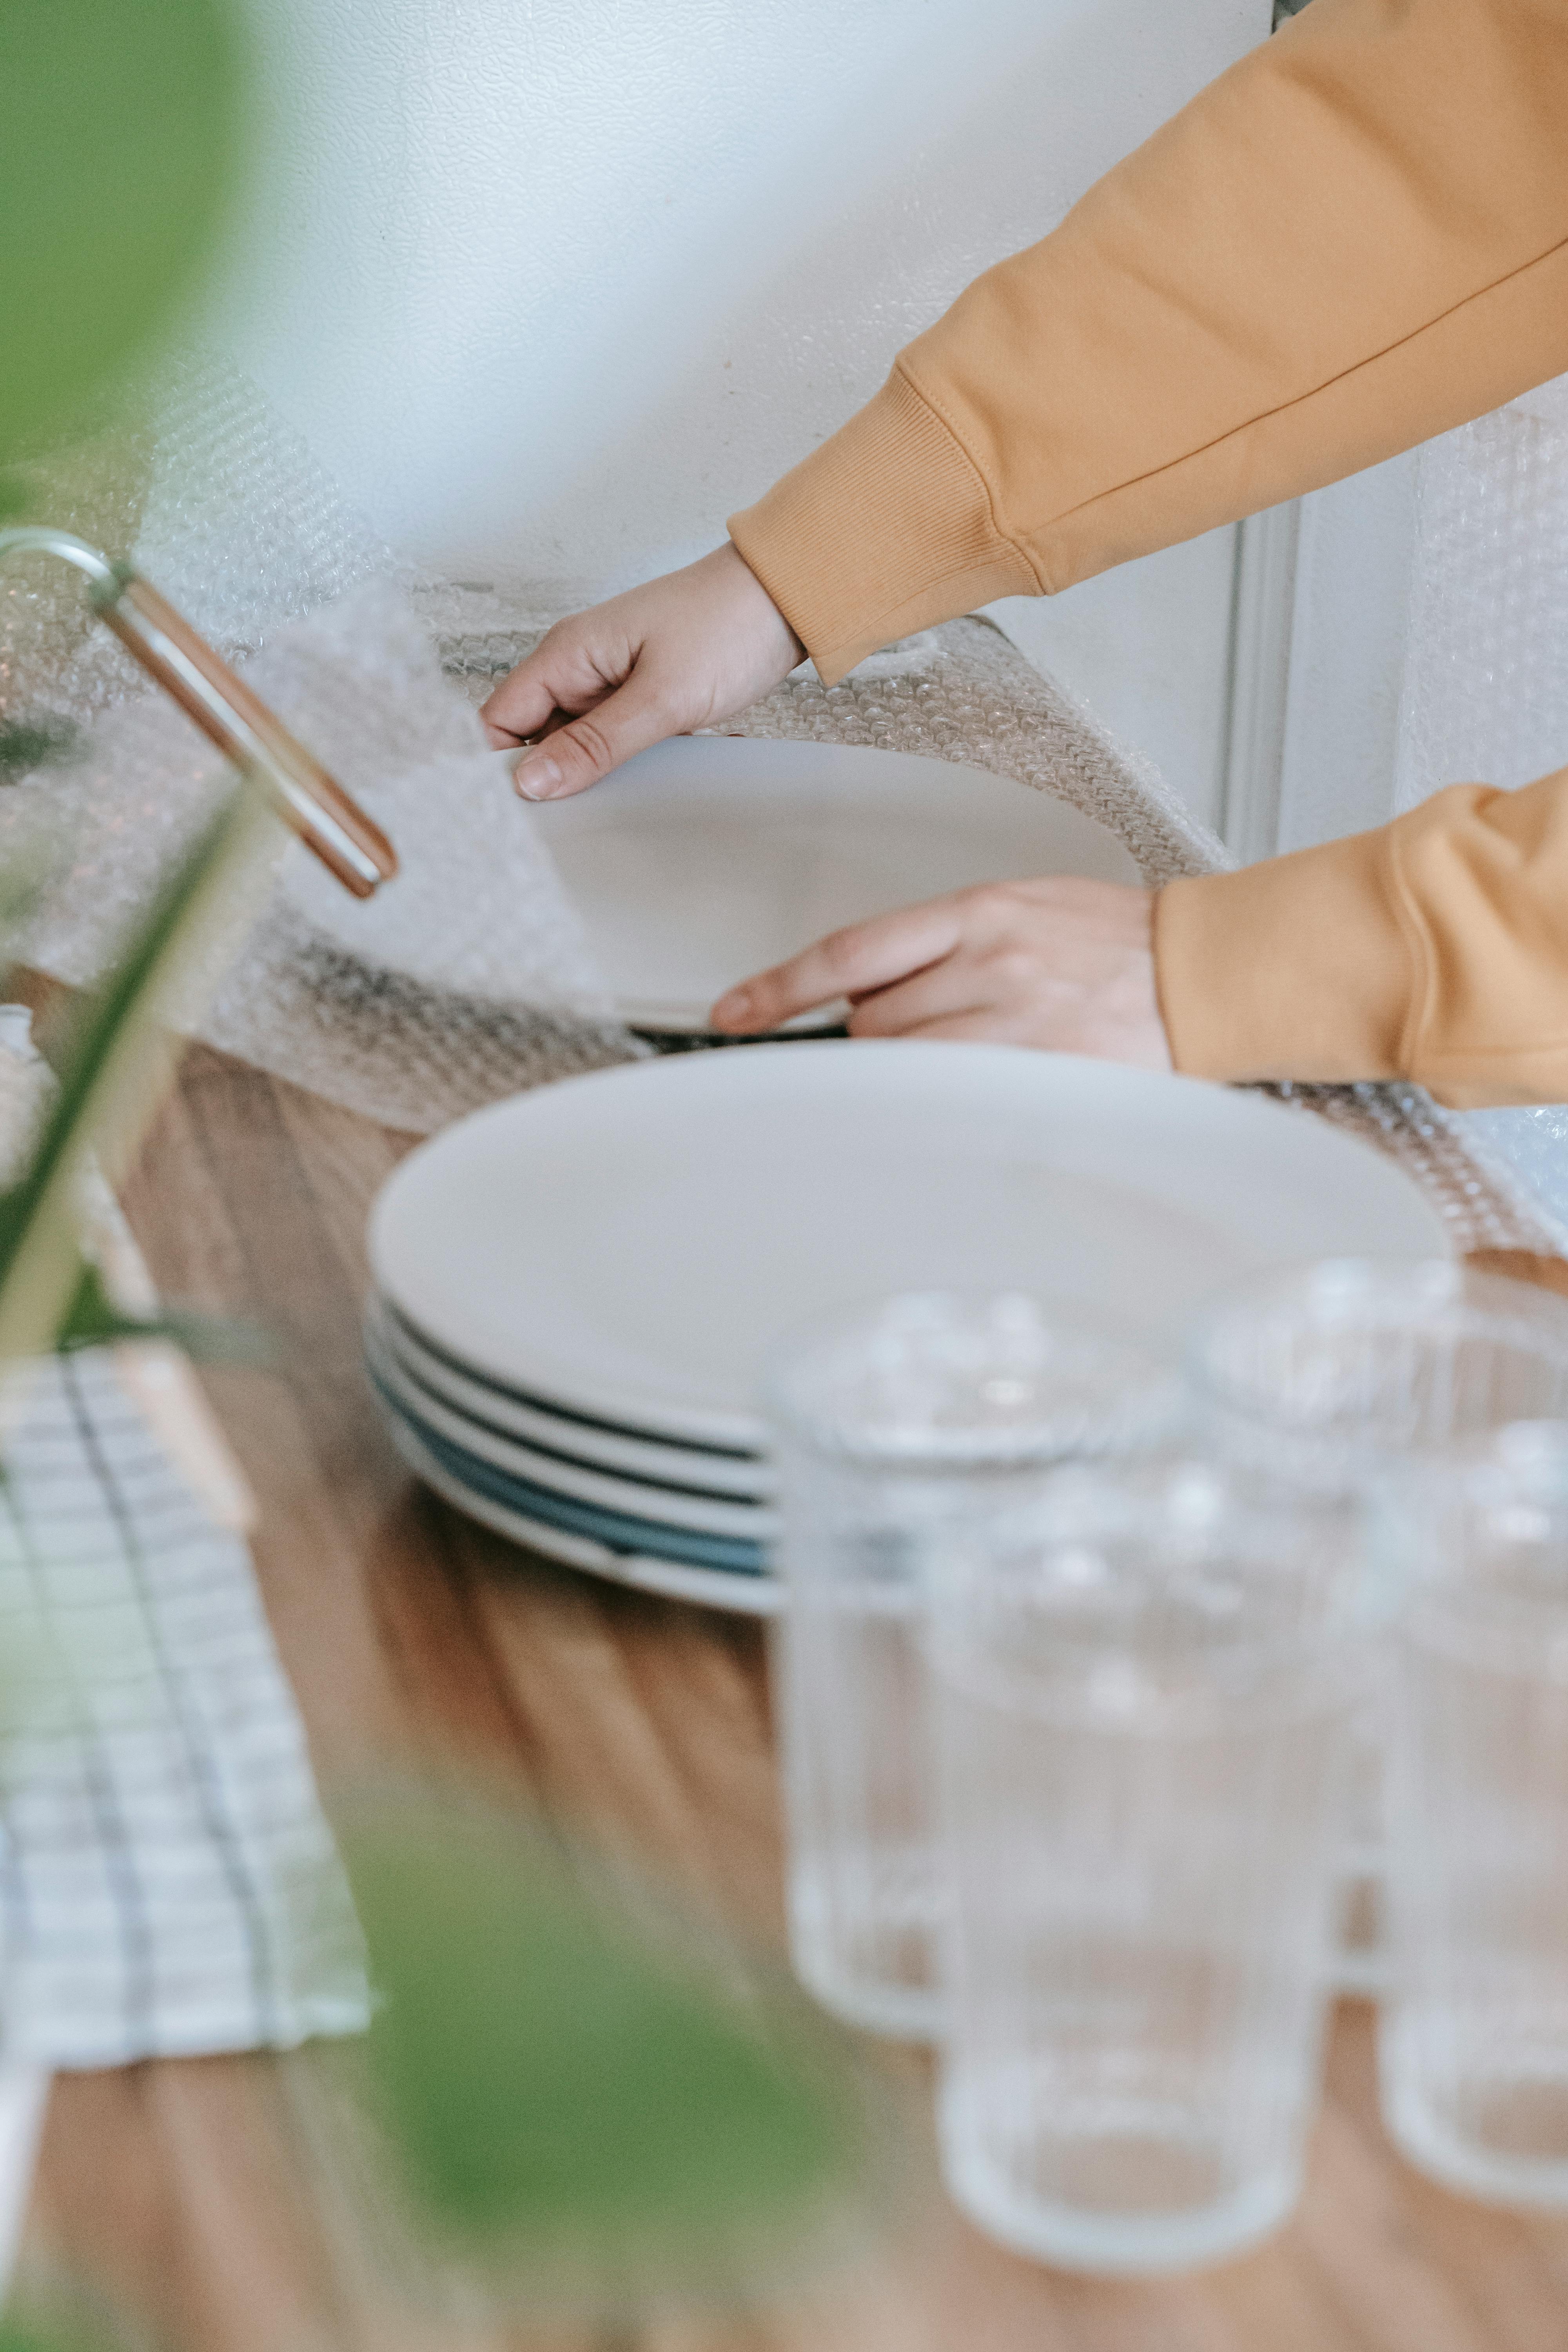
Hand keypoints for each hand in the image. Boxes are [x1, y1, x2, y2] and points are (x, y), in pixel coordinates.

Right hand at [481, 543, 803, 799]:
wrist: (787, 597)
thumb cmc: (727, 625)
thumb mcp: (661, 697)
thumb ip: (595, 743)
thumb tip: (531, 781)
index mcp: (566, 654)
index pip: (499, 719)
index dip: (498, 766)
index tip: (518, 811)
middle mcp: (579, 666)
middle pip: (533, 736)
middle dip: (545, 778)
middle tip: (569, 822)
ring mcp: (610, 682)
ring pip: (575, 743)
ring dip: (588, 774)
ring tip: (611, 804)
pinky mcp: (641, 696)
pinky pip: (611, 739)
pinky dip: (621, 763)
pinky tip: (642, 781)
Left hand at [710, 876, 1171, 1066]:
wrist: (1202, 971)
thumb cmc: (1113, 943)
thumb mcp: (1023, 910)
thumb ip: (944, 943)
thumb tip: (870, 991)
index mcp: (979, 913)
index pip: (851, 953)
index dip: (782, 988)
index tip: (735, 1012)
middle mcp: (987, 963)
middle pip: (871, 1019)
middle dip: (880, 1033)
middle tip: (935, 1027)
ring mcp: (1013, 1022)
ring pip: (908, 1061)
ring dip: (914, 1067)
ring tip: (974, 1048)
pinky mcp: (1039, 1070)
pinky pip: (954, 1096)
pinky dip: (943, 1098)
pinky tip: (969, 1089)